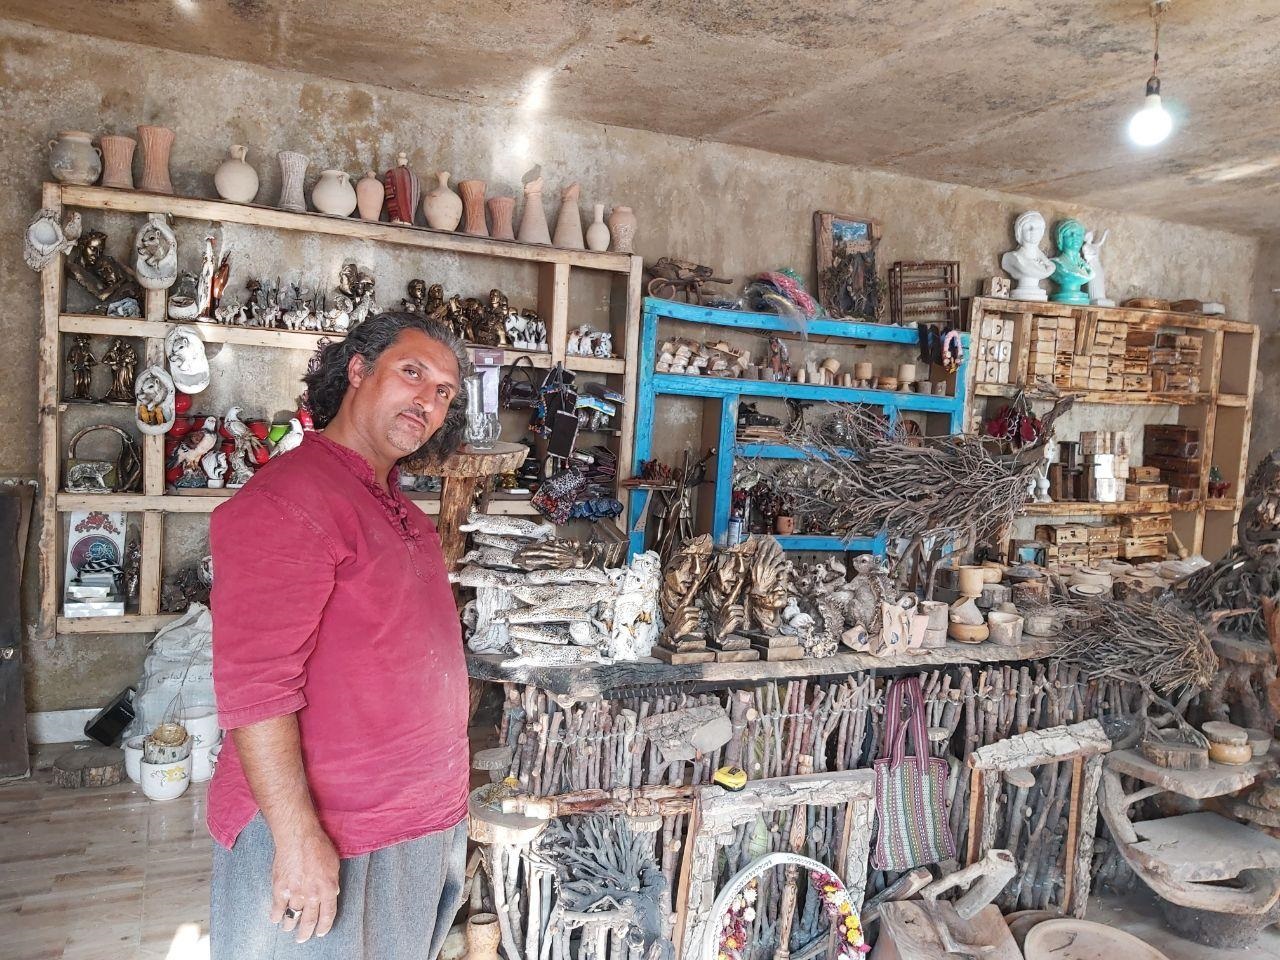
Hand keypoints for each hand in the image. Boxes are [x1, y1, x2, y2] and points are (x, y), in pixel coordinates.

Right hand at [271, 826, 339, 942]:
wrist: (298, 837)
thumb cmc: (319, 846)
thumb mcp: (334, 864)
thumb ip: (332, 882)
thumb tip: (332, 894)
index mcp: (328, 889)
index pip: (328, 915)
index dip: (324, 926)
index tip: (320, 932)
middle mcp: (312, 895)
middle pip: (309, 920)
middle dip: (306, 933)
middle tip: (303, 938)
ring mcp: (295, 893)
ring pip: (292, 917)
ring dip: (290, 926)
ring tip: (289, 929)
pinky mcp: (280, 889)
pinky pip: (277, 908)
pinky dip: (276, 916)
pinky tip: (276, 919)